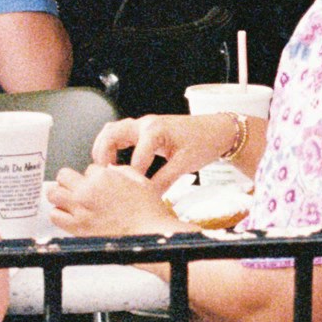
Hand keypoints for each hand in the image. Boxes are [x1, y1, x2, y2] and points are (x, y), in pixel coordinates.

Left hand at [46, 162, 184, 237]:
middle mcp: (88, 192)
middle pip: (63, 176)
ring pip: (53, 194)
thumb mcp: (140, 181)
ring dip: (60, 195)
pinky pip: (55, 216)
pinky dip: (59, 214)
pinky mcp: (77, 228)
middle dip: (71, 180)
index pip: (88, 168)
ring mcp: (80, 210)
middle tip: (78, 187)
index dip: (94, 176)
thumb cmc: (149, 212)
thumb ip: (123, 171)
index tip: (99, 184)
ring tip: (69, 200)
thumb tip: (111, 170)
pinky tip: (70, 215)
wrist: (149, 235)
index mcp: (104, 177)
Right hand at [89, 113, 242, 192]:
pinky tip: (115, 163)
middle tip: (104, 176)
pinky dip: (112, 146)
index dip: (132, 178)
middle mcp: (146, 123)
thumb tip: (147, 197)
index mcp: (155, 130)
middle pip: (112, 133)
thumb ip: (164, 180)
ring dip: (104, 148)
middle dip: (103, 154)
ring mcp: (144, 124)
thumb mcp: (185, 164)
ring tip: (105, 170)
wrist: (217, 130)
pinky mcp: (145, 129)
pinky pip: (121, 134)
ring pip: (112, 130)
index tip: (129, 193)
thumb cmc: (204, 142)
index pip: (136, 157)